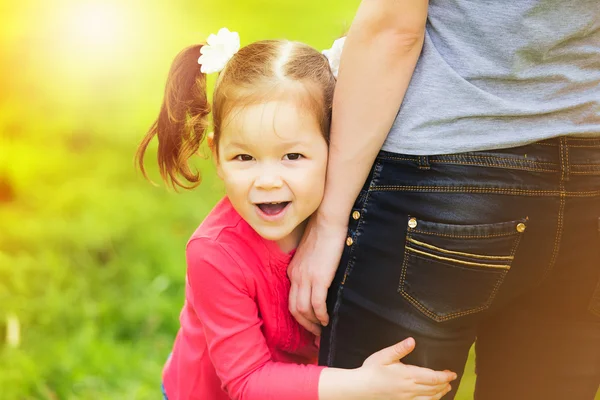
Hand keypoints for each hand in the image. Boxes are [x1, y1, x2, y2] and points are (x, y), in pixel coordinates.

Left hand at [288, 214, 347, 335]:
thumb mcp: (310, 253)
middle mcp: (295, 276)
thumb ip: (311, 266)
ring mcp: (306, 277)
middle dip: (305, 325)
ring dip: (313, 323)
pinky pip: (317, 304)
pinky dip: (322, 315)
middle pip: (294, 309)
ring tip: (323, 330)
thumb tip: (321, 279)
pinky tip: (328, 320)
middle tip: (316, 334)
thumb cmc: (323, 232)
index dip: (300, 315)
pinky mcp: (319, 277)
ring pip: (303, 310)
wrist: (327, 220)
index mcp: (292, 271)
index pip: (291, 299)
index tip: (310, 323)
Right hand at [359, 338, 456, 399]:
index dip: (445, 376)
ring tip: (445, 389)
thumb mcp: (384, 356)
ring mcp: (406, 398)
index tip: (452, 373)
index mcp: (408, 375)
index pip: (432, 377)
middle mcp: (410, 389)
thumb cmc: (371, 371)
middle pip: (434, 389)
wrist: (361, 388)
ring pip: (429, 398)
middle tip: (451, 379)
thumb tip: (412, 340)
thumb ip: (400, 348)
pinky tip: (430, 398)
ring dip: (439, 394)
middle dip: (444, 384)